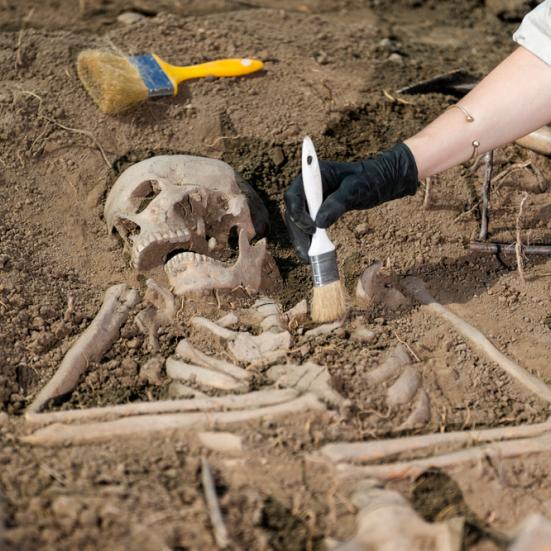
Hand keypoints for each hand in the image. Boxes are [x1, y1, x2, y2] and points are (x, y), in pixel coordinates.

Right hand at [284, 142, 418, 261]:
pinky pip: (306, 224)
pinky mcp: (316, 209)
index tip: (313, 229)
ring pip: (296, 221)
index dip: (297, 214)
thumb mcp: (355, 190)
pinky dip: (308, 238)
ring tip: (308, 258)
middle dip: (298, 232)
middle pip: (292, 211)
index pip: (293, 194)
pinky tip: (313, 252)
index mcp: (315, 174)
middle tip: (307, 253)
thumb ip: (337, 204)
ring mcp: (311, 198)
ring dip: (300, 239)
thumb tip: (319, 223)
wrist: (379, 181)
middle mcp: (309, 186)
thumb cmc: (369, 179)